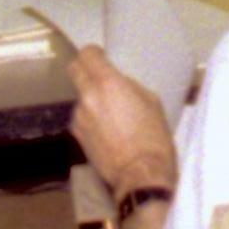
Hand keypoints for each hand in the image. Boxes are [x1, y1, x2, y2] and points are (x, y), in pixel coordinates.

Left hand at [69, 47, 178, 196]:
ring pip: (79, 97)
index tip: (102, 58)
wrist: (141, 175)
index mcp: (108, 84)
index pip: (87, 54)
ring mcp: (79, 118)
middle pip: (74, 70)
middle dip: (84, 69)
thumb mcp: (151, 102)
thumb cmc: (154, 137)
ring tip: (109, 115)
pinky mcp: (77, 137)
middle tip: (99, 78)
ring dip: (90, 100)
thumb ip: (129, 87)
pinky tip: (105, 132)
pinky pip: (80, 118)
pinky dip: (89, 120)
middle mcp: (88, 97)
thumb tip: (118, 85)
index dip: (94, 53)